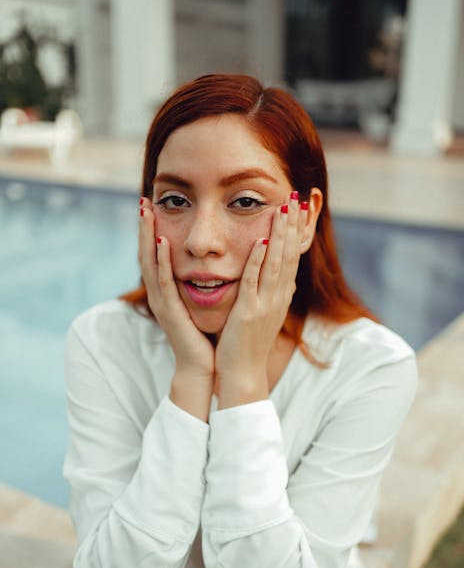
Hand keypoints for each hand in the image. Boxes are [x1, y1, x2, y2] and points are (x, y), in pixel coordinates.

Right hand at [139, 199, 213, 417]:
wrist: (204, 367)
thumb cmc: (207, 336)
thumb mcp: (202, 303)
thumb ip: (202, 283)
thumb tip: (215, 262)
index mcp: (169, 291)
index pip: (158, 255)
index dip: (154, 231)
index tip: (155, 205)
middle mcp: (161, 294)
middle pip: (147, 253)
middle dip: (145, 227)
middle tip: (143, 200)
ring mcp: (163, 303)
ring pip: (150, 263)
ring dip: (147, 236)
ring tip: (146, 211)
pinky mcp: (171, 312)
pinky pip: (164, 283)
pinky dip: (161, 262)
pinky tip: (162, 243)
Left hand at [215, 193, 306, 407]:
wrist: (243, 375)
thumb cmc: (249, 346)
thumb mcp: (266, 315)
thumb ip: (274, 295)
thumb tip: (288, 281)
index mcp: (280, 295)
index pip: (292, 256)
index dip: (296, 231)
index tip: (299, 208)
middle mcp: (278, 297)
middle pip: (289, 254)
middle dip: (292, 224)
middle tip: (296, 196)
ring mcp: (265, 304)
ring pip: (276, 263)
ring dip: (280, 235)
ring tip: (283, 208)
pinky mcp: (248, 313)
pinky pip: (254, 282)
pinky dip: (258, 262)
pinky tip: (261, 242)